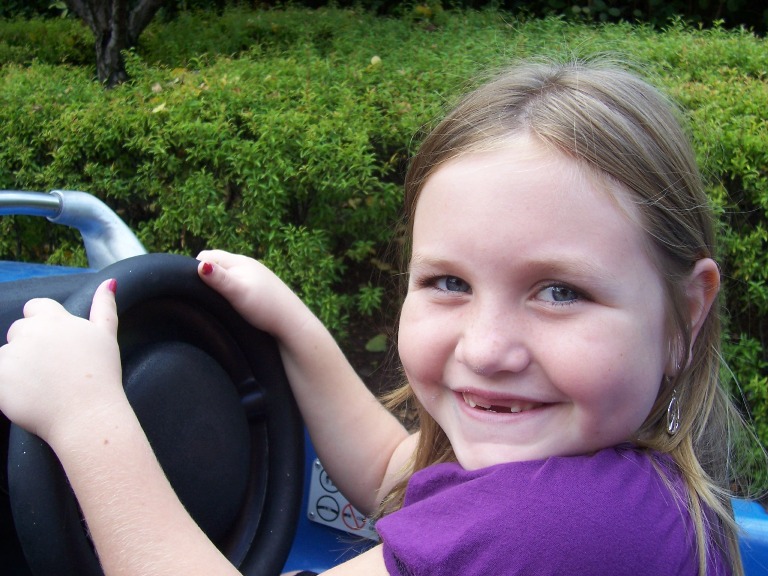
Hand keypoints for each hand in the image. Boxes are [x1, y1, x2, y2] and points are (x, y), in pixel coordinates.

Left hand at [0, 279, 123, 442]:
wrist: (88, 415)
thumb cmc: (101, 376)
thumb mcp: (107, 336)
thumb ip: (104, 306)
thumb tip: (110, 282)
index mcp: (55, 319)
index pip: (35, 307)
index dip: (43, 323)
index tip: (55, 345)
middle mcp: (30, 332)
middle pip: (19, 330)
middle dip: (29, 346)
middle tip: (51, 370)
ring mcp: (11, 355)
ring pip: (6, 355)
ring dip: (17, 367)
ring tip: (41, 387)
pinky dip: (7, 385)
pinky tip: (26, 396)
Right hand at [197, 250, 311, 337]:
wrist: (292, 323)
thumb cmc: (264, 306)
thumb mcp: (237, 291)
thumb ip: (219, 278)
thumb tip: (199, 265)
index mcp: (240, 261)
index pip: (208, 256)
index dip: (194, 267)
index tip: (188, 286)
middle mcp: (247, 266)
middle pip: (217, 264)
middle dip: (205, 275)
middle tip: (196, 294)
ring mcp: (255, 277)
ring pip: (228, 275)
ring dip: (217, 284)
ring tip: (210, 300)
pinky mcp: (260, 290)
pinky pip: (237, 285)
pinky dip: (228, 291)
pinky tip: (229, 304)